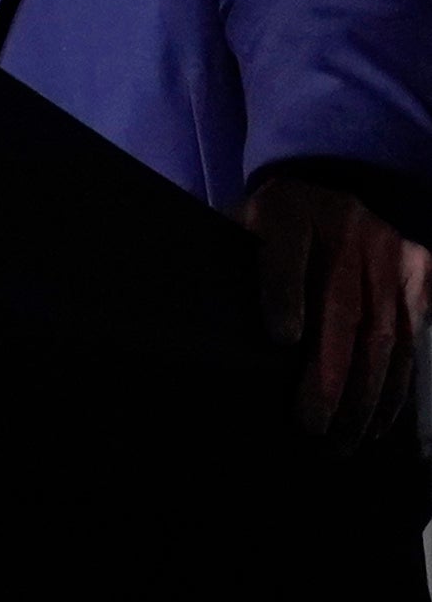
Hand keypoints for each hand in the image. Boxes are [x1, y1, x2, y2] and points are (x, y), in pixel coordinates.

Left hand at [242, 176, 431, 451]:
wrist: (328, 180)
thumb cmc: (270, 221)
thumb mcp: (242, 224)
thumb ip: (231, 263)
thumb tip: (206, 317)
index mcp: (286, 210)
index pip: (286, 249)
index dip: (285, 293)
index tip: (282, 338)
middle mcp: (343, 226)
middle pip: (341, 306)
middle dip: (329, 374)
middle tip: (313, 426)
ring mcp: (387, 250)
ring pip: (383, 332)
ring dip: (366, 392)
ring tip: (345, 436)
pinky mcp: (418, 270)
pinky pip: (413, 335)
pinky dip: (398, 383)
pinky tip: (379, 418)